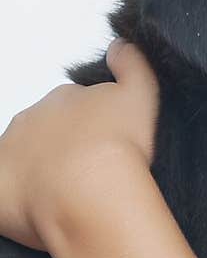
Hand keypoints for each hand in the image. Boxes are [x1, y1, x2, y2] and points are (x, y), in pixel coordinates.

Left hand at [0, 38, 159, 250]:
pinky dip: (14, 199)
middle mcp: (31, 119)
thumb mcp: (142, 93)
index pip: (72, 107)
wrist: (91, 193)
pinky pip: (2, 192)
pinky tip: (37, 212)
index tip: (107, 146)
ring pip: (22, 161)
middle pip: (44, 133)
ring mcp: (9, 153)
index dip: (91, 127)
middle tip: (88, 176)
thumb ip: (133, 63)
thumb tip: (120, 46)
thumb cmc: (118, 147)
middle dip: (61, 149)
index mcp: (63, 99)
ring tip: (68, 200)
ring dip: (39, 174)